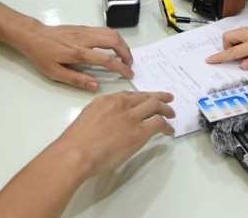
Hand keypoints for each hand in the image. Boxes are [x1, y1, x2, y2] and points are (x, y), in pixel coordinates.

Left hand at [17, 24, 134, 91]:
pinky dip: (114, 38)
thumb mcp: (55, 73)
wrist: (33, 36)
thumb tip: (95, 86)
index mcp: (78, 53)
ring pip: (111, 32)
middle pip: (114, 41)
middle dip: (126, 52)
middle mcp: (85, 39)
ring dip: (122, 44)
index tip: (129, 73)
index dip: (121, 67)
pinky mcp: (83, 27)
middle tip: (130, 64)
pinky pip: (104, 30)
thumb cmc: (42, 56)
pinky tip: (114, 46)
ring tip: (125, 56)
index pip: (106, 59)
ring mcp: (85, 31)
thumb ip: (76, 79)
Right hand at [50, 91, 174, 178]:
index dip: (141, 97)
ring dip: (166, 109)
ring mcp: (131, 116)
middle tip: (167, 99)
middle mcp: (120, 104)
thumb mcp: (86, 119)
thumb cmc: (75, 143)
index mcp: (105, 100)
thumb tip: (107, 125)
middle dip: (159, 97)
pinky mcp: (139, 132)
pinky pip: (159, 123)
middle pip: (145, 96)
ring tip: (172, 114)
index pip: (128, 95)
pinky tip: (169, 131)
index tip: (146, 98)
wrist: (76, 152)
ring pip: (155, 106)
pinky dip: (166, 125)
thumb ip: (100, 117)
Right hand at [205, 19, 247, 70]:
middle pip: (228, 37)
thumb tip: (242, 65)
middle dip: (227, 48)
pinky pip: (241, 34)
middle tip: (238, 59)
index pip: (233, 51)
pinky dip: (240, 42)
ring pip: (234, 34)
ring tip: (247, 55)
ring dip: (234, 45)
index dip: (220, 57)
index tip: (209, 60)